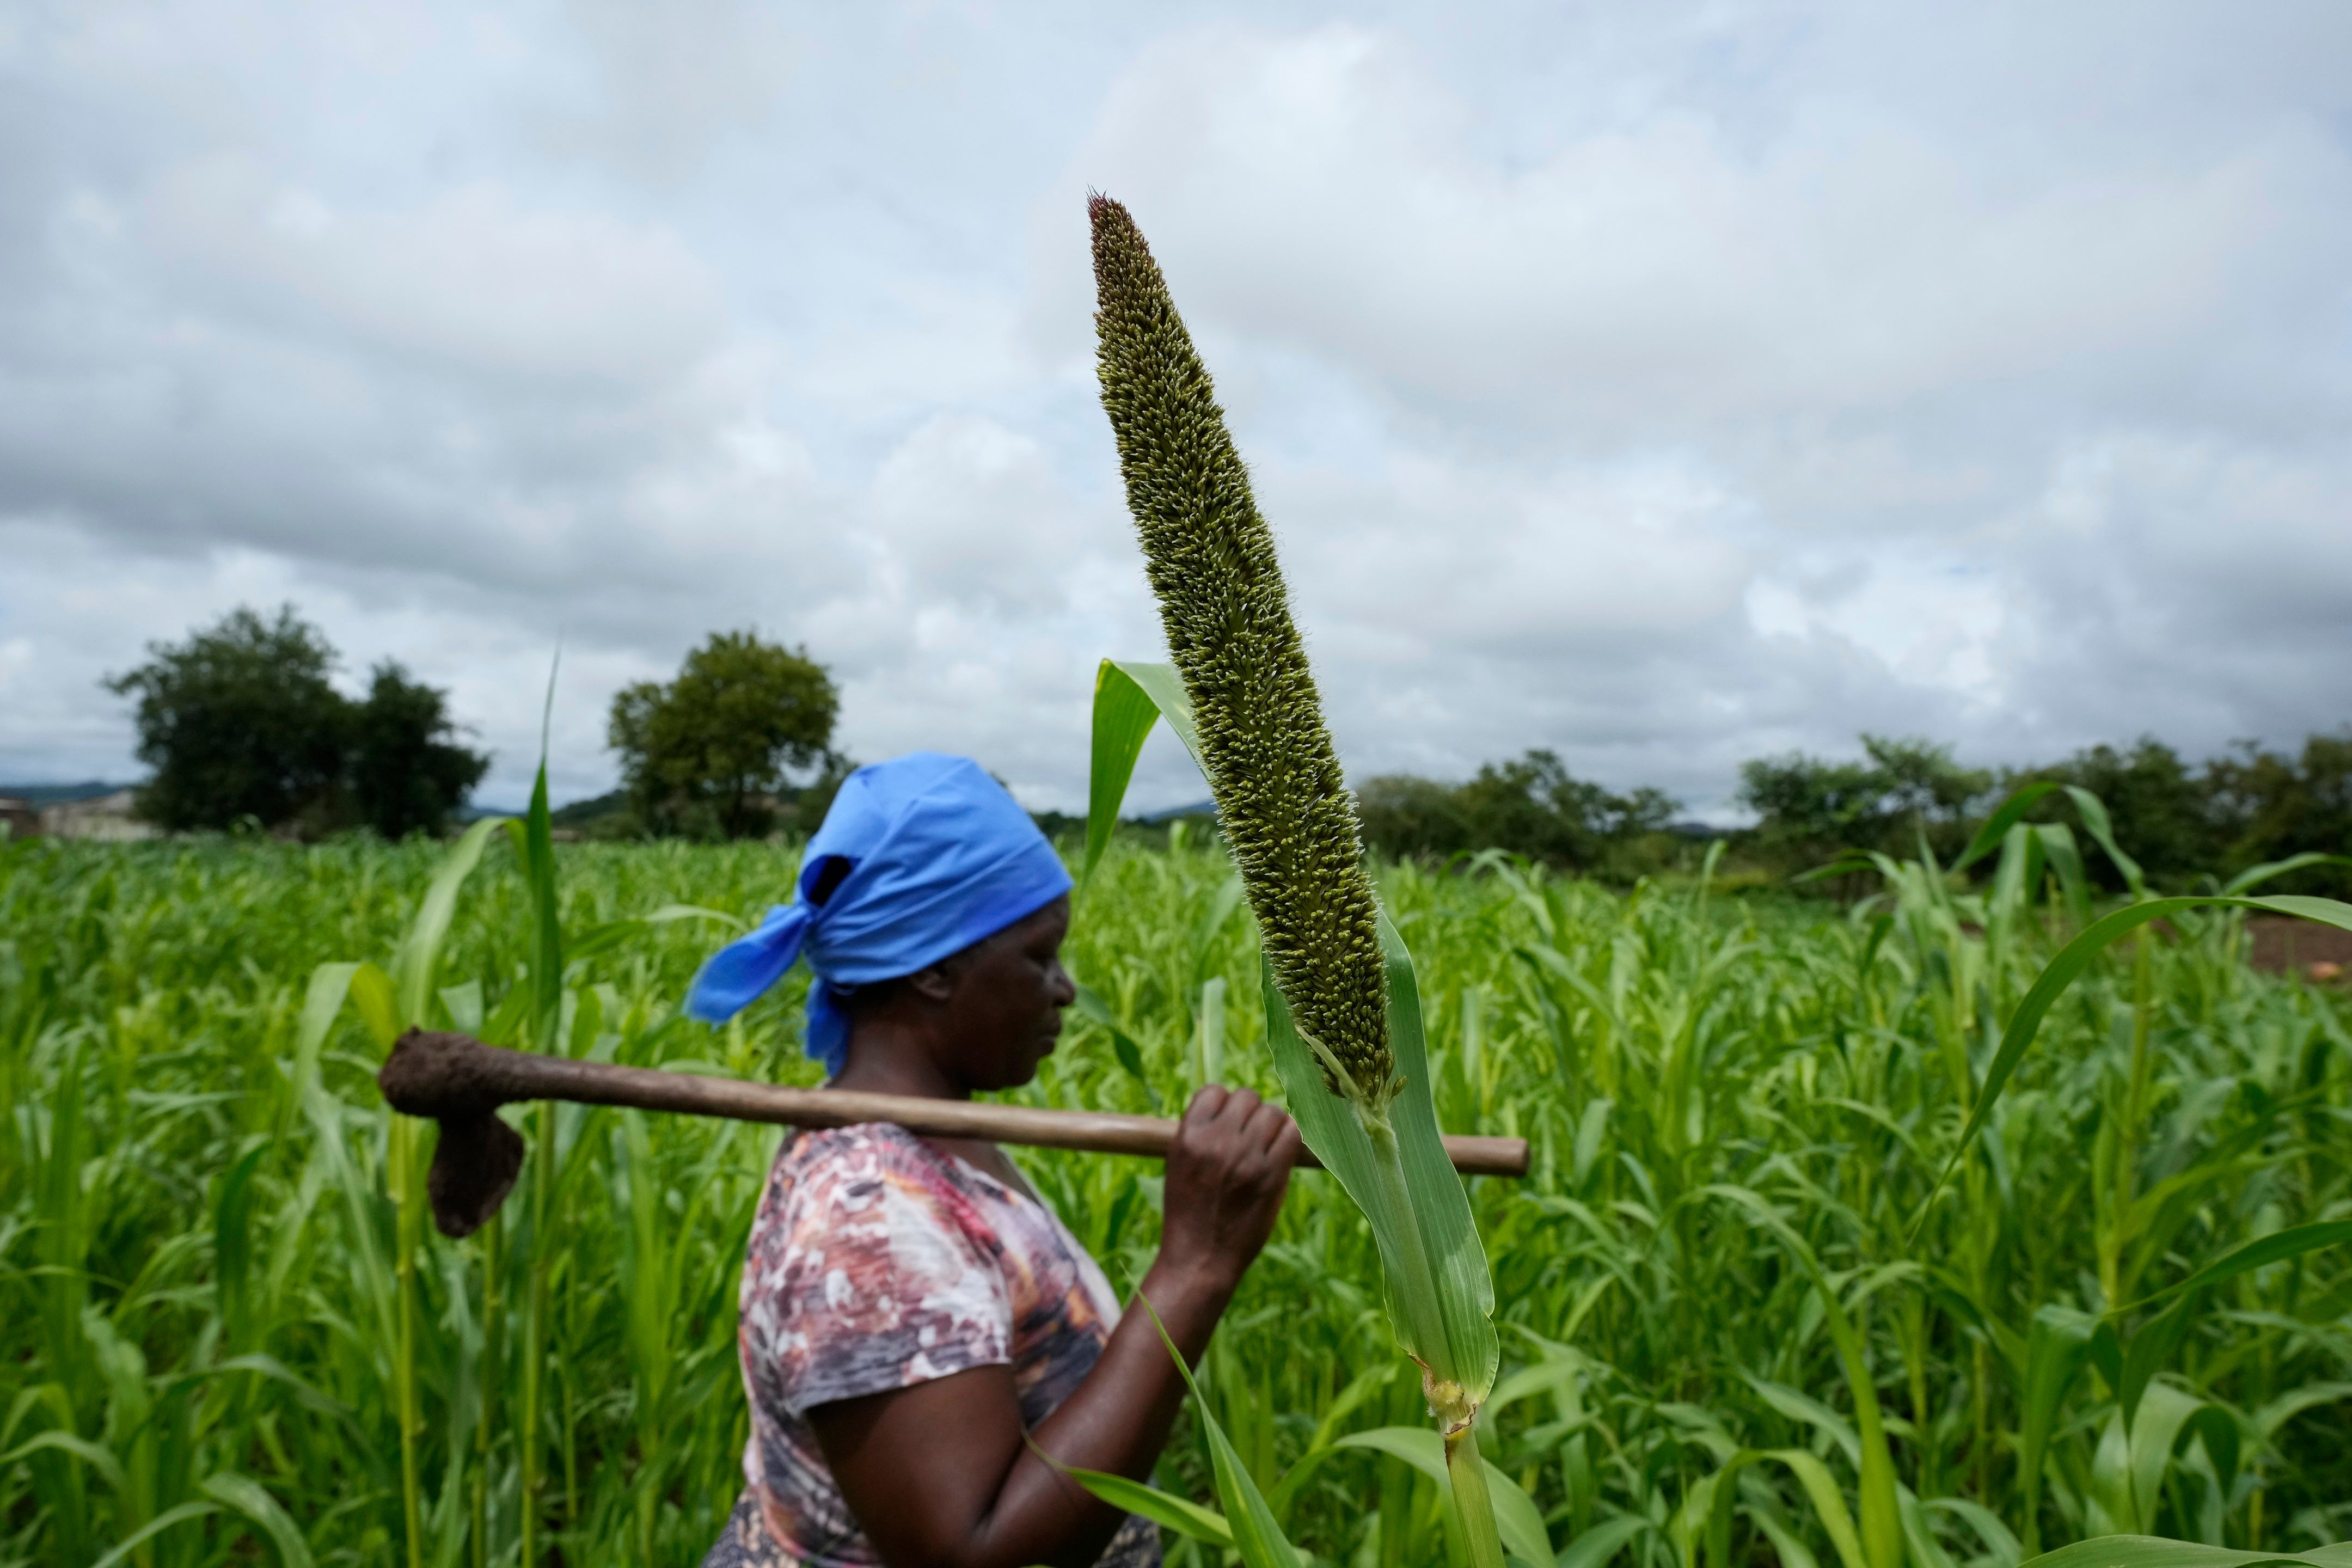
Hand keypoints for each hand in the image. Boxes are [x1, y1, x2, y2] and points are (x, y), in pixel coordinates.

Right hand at [1156, 1085, 1298, 1290]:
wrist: (1200, 1259)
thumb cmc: (1189, 1213)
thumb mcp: (1179, 1165)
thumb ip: (1201, 1134)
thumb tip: (1231, 1107)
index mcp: (1188, 1137)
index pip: (1214, 1091)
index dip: (1224, 1105)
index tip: (1228, 1124)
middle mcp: (1216, 1141)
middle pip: (1247, 1098)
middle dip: (1251, 1114)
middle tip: (1250, 1139)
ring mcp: (1246, 1157)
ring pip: (1272, 1113)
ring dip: (1272, 1126)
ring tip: (1265, 1148)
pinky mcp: (1271, 1175)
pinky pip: (1292, 1134)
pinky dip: (1289, 1139)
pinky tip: (1280, 1154)